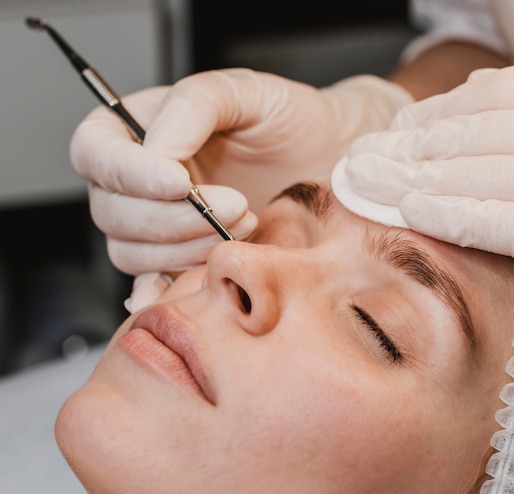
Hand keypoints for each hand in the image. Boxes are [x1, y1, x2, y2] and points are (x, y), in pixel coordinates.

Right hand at [70, 69, 411, 275]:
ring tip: (245, 224)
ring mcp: (156, 226)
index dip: (129, 174)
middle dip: (173, 217)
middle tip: (234, 206)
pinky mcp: (181, 261)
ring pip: (131, 252)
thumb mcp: (245, 92)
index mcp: (137, 130)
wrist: (323, 164)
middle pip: (111, 212)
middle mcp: (137, 182)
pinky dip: (175, 286)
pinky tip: (208, 275)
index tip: (181, 182)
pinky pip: (155, 285)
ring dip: (187, 248)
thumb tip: (157, 152)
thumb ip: (193, 107)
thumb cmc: (286, 122)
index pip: (95, 153)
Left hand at [342, 66, 513, 344]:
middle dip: (410, 148)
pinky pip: (506, 220)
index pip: (498, 99)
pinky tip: (413, 213)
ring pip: (484, 172)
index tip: (395, 130)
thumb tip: (472, 93)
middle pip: (479, 134)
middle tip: (363, 161)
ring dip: (416, 178)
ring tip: (370, 184)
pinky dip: (455, 215)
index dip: (437, 113)